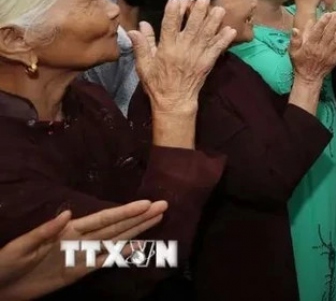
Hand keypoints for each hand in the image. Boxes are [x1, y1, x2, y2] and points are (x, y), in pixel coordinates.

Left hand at [0, 201, 165, 299]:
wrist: (0, 288)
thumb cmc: (6, 263)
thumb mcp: (21, 246)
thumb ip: (45, 231)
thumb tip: (69, 214)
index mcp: (67, 230)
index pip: (103, 219)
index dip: (125, 211)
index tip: (146, 203)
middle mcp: (79, 240)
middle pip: (116, 227)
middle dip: (139, 217)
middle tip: (163, 205)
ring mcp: (81, 256)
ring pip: (116, 240)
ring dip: (137, 230)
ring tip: (157, 219)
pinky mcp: (78, 272)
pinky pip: (104, 262)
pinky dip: (122, 254)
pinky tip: (138, 246)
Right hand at [129, 0, 236, 113]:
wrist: (174, 102)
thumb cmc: (157, 83)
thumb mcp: (144, 65)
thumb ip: (142, 45)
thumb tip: (138, 26)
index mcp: (166, 49)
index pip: (169, 26)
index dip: (173, 12)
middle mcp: (183, 50)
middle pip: (192, 27)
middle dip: (198, 12)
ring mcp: (197, 56)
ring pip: (206, 35)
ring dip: (213, 21)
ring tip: (219, 9)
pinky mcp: (208, 63)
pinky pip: (217, 50)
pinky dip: (224, 40)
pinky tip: (231, 30)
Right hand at [290, 12, 335, 83]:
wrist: (309, 78)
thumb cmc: (300, 62)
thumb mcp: (293, 51)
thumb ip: (295, 40)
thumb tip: (295, 29)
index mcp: (310, 46)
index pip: (317, 32)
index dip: (323, 22)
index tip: (328, 14)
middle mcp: (320, 49)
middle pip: (329, 34)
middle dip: (335, 23)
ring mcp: (329, 54)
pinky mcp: (335, 59)